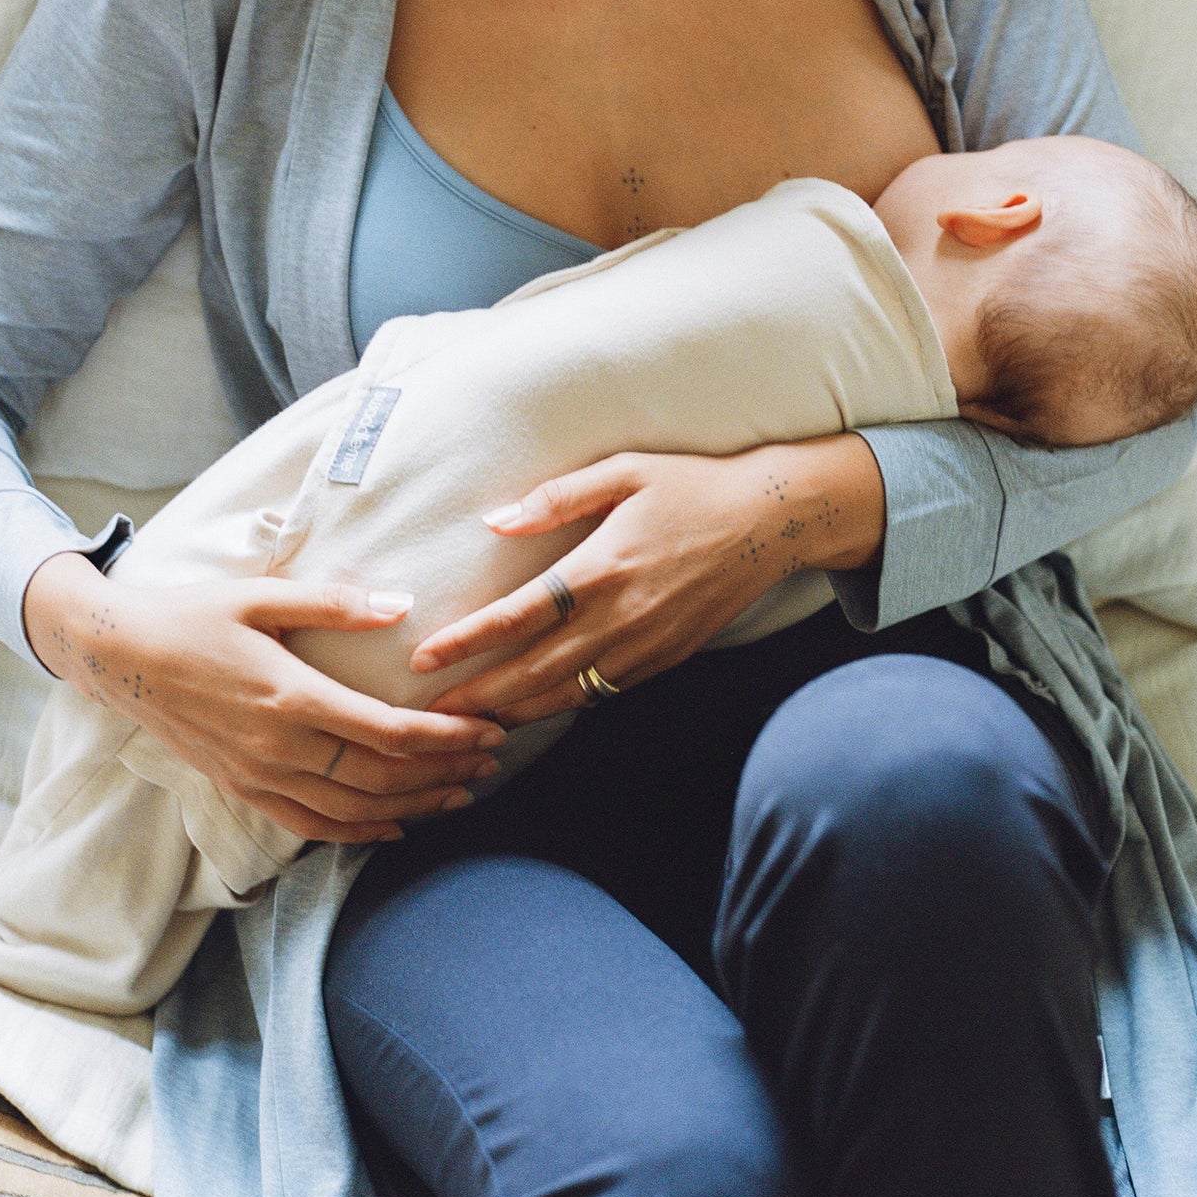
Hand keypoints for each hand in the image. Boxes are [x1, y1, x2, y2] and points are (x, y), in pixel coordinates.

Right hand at [23, 555, 506, 844]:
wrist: (120, 657)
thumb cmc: (194, 616)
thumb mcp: (262, 594)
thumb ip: (334, 602)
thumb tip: (402, 603)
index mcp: (290, 696)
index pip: (387, 732)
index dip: (446, 736)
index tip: (489, 729)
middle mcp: (277, 747)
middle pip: (380, 778)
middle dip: (444, 771)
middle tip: (494, 759)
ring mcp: (257, 776)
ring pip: (351, 810)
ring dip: (413, 805)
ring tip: (461, 791)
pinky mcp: (241, 789)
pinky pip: (310, 825)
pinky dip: (358, 832)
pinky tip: (395, 825)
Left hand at [410, 432, 885, 726]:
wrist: (771, 522)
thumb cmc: (691, 487)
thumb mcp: (623, 472)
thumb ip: (556, 498)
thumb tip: (496, 521)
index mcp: (601, 568)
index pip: (518, 616)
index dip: (467, 642)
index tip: (425, 658)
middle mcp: (621, 617)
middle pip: (533, 672)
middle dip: (478, 697)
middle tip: (429, 714)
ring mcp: (645, 645)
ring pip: (566, 694)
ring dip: (514, 713)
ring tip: (469, 724)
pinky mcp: (664, 659)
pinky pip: (601, 692)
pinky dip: (561, 706)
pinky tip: (532, 710)